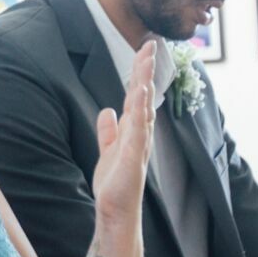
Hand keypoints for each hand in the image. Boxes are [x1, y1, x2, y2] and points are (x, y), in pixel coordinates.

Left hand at [91, 39, 157, 231]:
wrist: (115, 212)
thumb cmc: (115, 184)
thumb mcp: (107, 150)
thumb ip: (108, 131)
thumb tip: (107, 110)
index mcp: (132, 130)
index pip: (136, 95)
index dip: (140, 73)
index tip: (143, 49)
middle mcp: (140, 134)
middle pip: (144, 96)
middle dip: (146, 70)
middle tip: (150, 44)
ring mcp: (138, 144)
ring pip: (144, 107)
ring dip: (145, 83)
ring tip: (147, 60)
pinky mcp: (133, 157)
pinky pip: (137, 129)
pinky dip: (139, 111)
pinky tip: (139, 94)